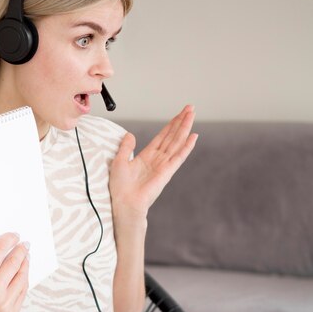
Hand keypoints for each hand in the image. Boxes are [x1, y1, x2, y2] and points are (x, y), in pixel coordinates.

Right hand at [0, 232, 28, 311]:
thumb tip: (4, 254)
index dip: (8, 240)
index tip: (14, 235)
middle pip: (14, 263)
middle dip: (21, 250)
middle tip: (24, 244)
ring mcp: (5, 304)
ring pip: (22, 277)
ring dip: (25, 264)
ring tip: (26, 257)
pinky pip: (23, 292)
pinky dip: (24, 281)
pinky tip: (23, 275)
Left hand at [109, 105, 196, 219]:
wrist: (124, 202)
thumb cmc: (120, 187)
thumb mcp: (119, 161)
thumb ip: (126, 147)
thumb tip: (129, 135)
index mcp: (146, 156)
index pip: (162, 137)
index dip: (171, 125)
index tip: (179, 114)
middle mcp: (157, 159)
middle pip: (172, 136)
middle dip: (181, 122)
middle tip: (191, 108)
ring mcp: (164, 165)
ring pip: (177, 142)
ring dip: (185, 128)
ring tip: (192, 114)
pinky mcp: (167, 172)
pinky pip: (179, 156)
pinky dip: (187, 146)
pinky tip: (194, 136)